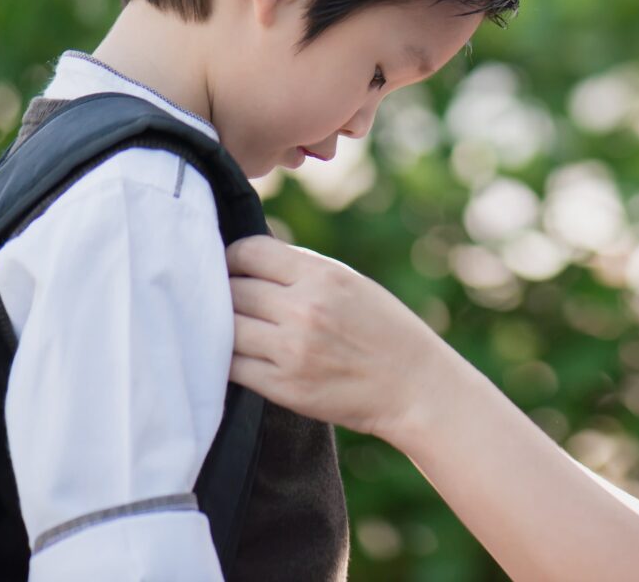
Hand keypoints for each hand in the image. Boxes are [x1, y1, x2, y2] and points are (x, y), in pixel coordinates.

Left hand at [226, 235, 447, 443]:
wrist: (414, 385)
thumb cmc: (384, 330)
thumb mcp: (351, 283)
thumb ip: (302, 270)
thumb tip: (249, 259)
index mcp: (324, 276)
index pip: (250, 252)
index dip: (233, 259)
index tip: (233, 269)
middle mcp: (305, 309)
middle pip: (233, 290)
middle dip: (225, 294)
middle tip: (229, 303)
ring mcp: (292, 350)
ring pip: (226, 329)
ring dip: (224, 328)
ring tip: (233, 330)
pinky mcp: (283, 387)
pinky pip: (232, 367)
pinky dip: (228, 361)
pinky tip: (240, 356)